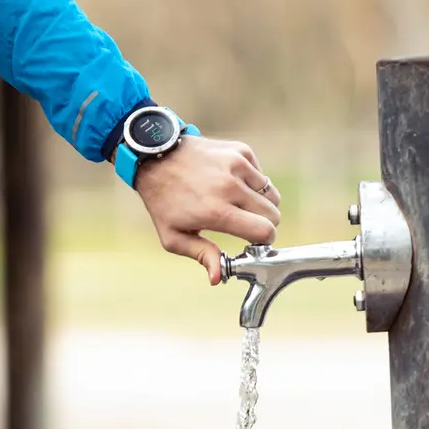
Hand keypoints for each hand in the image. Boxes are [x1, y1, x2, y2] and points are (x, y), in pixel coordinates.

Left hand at [135, 136, 282, 284]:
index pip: (264, 231)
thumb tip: (219, 278)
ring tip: (240, 205)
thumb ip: (201, 255)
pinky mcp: (240, 151)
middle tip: (247, 225)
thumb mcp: (173, 236)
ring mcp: (236, 165)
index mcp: (216, 211)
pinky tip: (234, 184)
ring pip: (271, 194)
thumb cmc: (163, 200)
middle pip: (273, 214)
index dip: (264, 241)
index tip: (253, 241)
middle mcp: (230, 186)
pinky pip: (261, 175)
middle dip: (265, 224)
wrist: (156, 157)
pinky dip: (253, 183)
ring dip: (261, 203)